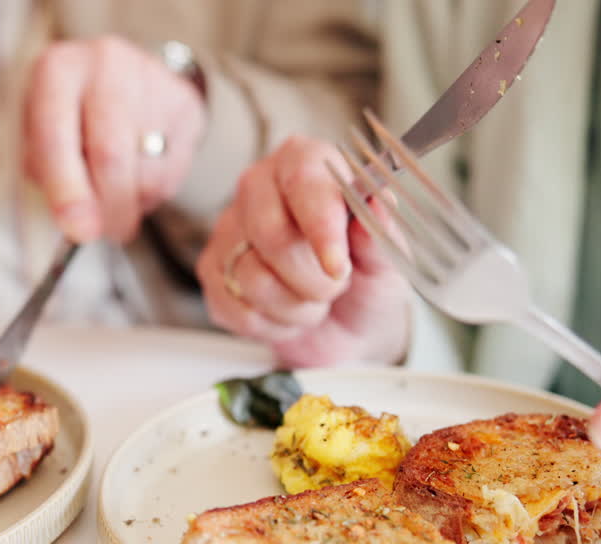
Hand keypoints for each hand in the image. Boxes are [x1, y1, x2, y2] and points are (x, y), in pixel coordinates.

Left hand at [24, 36, 205, 242]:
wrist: (120, 76)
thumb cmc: (70, 114)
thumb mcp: (41, 134)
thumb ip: (49, 174)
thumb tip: (80, 224)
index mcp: (57, 71)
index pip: (57, 138)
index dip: (67, 190)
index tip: (79, 231)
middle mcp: (105, 65)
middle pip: (111, 156)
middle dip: (107, 209)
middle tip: (104, 233)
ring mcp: (151, 80)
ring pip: (146, 171)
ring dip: (131, 203)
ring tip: (116, 193)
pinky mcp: (185, 104)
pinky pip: (173, 171)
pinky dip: (154, 192)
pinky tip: (139, 175)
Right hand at [196, 136, 410, 367]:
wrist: (348, 323)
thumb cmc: (366, 277)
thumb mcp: (388, 259)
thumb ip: (380, 232)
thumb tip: (380, 201)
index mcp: (305, 163)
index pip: (304, 180)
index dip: (321, 227)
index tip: (339, 267)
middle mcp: (259, 188)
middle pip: (271, 235)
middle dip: (311, 278)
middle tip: (335, 286)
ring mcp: (228, 229)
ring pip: (253, 279)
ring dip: (296, 307)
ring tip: (312, 300)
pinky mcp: (212, 272)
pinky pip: (237, 309)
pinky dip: (273, 324)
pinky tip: (287, 312)